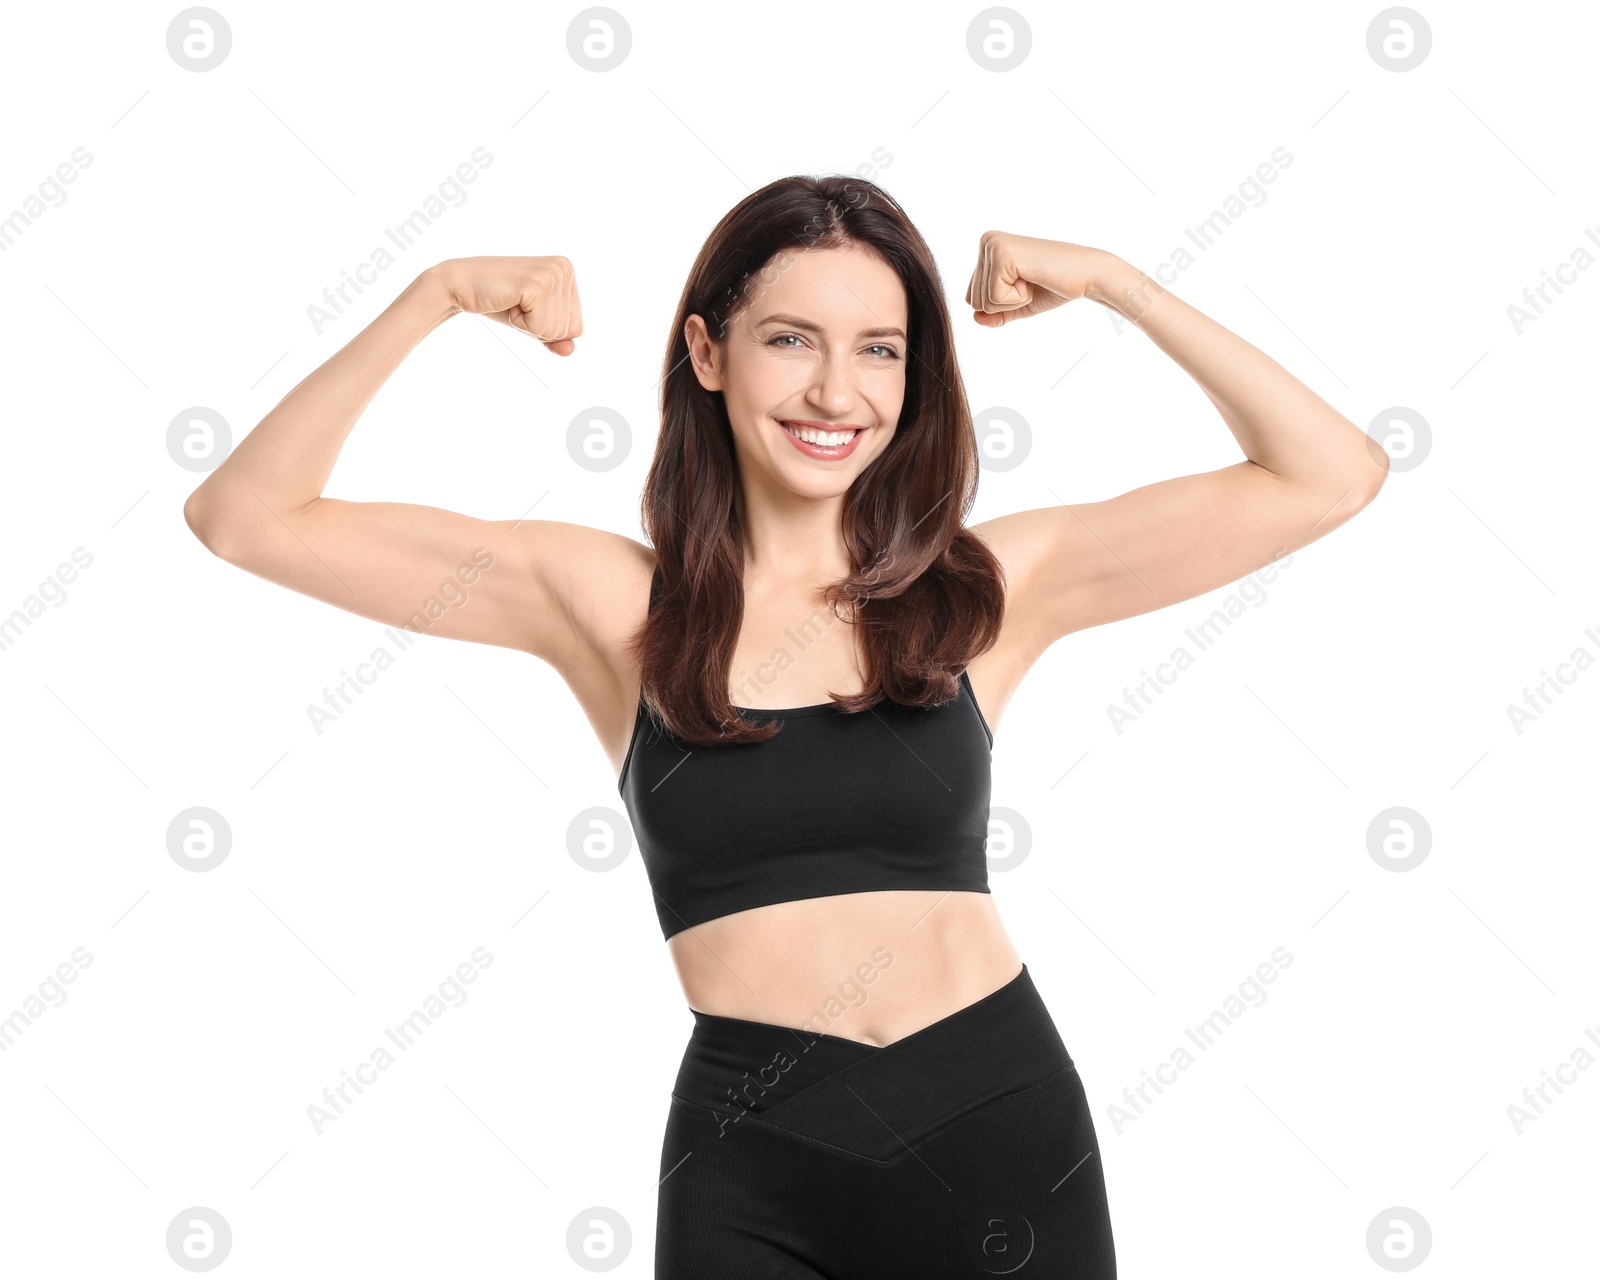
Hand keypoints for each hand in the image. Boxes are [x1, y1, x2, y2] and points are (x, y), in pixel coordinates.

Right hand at [433, 255, 583, 354]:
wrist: (463, 284)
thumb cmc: (500, 301)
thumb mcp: (534, 322)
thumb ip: (555, 338)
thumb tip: (569, 351)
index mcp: (568, 272)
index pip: (576, 327)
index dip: (548, 328)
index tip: (527, 307)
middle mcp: (564, 268)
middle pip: (568, 330)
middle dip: (538, 327)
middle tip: (517, 304)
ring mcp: (552, 274)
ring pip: (555, 331)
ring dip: (528, 325)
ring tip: (513, 302)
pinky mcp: (537, 284)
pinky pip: (539, 327)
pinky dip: (520, 324)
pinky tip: (509, 302)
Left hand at [964, 232, 1106, 327]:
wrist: (1086, 275)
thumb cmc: (1054, 285)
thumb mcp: (1018, 303)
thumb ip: (995, 313)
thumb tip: (974, 318)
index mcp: (988, 247)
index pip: (972, 297)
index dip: (1002, 302)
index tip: (1026, 283)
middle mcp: (987, 241)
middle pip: (973, 300)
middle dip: (1005, 303)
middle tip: (1031, 282)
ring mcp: (994, 246)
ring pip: (982, 302)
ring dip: (1013, 300)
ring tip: (1033, 279)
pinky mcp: (1003, 256)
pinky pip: (994, 299)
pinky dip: (1018, 298)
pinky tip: (1034, 278)